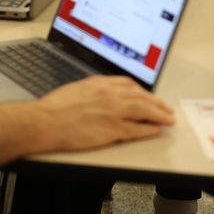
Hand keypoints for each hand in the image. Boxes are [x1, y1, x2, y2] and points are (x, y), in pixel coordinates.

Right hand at [31, 77, 174, 150]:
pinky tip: (156, 130)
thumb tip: (105, 95)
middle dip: (157, 103)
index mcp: (100, 83)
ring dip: (159, 115)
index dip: (143, 91)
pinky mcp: (112, 129)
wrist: (45, 121)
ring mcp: (113, 111)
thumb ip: (95, 90)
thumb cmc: (55, 107)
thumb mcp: (77, 88)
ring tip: (168, 119)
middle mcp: (110, 94)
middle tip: (167, 108)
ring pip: (144, 111)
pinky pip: (137, 129)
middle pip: (141, 96)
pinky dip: (149, 129)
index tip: (149, 96)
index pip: (129, 84)